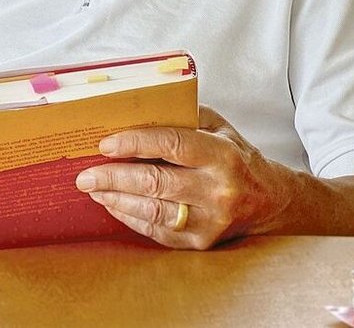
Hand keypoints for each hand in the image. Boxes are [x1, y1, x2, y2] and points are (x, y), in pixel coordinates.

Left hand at [74, 105, 293, 249]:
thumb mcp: (221, 129)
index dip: (135, 143)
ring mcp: (209, 221)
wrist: (268, 202)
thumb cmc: (238, 159)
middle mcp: (217, 190)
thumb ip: (185, 117)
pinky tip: (113, 204)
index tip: (106, 143)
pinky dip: (129, 216)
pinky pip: (155, 230)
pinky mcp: (199, 242)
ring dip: (115, 199)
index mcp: (223, 155)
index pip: (172, 145)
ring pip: (151, 210)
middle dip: (114, 177)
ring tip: (94, 188)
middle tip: (85, 174)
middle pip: (155, 182)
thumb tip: (138, 111)